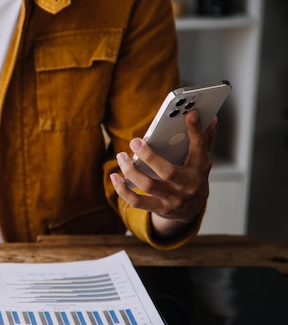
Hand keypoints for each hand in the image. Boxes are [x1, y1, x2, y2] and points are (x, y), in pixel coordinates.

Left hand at [110, 110, 214, 238]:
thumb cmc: (193, 178)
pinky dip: (123, 190)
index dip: (196, 131)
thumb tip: (210, 117)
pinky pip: (137, 202)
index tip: (189, 113)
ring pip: (148, 186)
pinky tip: (115, 176)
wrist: (191, 210)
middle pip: (168, 172)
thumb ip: (203, 139)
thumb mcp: (201, 160)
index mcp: (200, 168)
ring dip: (131, 171)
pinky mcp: (159, 209)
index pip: (200, 148)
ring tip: (121, 156)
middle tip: (134, 141)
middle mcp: (187, 185)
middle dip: (149, 156)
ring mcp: (173, 199)